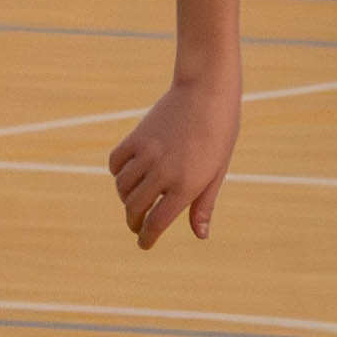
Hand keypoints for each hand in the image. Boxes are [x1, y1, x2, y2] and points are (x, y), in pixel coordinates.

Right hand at [110, 77, 241, 245]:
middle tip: (137, 226)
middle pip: (135, 208)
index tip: (144, 244)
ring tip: (135, 201)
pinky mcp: (136, 137)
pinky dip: (118, 174)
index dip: (147, 238)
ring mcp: (147, 154)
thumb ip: (204, 205)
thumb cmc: (219, 133)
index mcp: (187, 185)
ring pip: (123, 188)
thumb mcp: (217, 172)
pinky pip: (116, 163)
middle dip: (134, 222)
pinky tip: (127, 176)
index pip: (157, 222)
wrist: (206, 91)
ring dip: (126, 199)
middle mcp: (163, 172)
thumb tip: (200, 236)